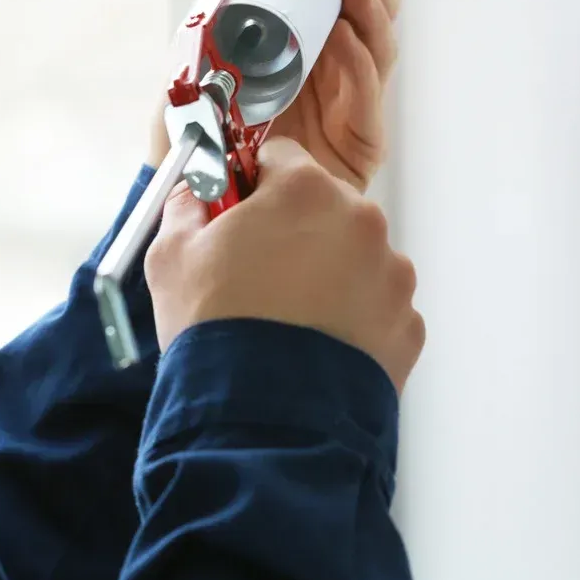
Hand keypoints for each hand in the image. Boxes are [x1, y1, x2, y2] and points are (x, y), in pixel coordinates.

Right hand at [145, 136, 424, 391]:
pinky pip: (376, 306)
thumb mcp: (172, 256)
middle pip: (325, 206)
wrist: (262, 422)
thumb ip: (185, 207)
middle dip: (294, 229)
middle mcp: (362, 222)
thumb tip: (192, 193)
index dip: (253, 184)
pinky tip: (314, 344)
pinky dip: (351, 318)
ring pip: (355, 256)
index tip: (238, 213)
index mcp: (306, 191)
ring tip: (287, 318)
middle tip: (258, 273)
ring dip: (327, 273)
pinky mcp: (407, 326)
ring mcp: (392, 276)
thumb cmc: (217, 330)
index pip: (280, 157)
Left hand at [147, 0, 407, 193]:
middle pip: (380, 19)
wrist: (188, 186)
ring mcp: (350, 107)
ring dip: (373, 13)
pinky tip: (345, 39)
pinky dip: (358, 64)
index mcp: (315, 45)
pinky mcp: (354, 145)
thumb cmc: (200, 118)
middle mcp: (340, 73)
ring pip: (381, 51)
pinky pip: (366, 98)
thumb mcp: (204, 37)